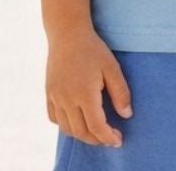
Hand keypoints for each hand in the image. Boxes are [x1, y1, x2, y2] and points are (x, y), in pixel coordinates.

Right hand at [46, 30, 132, 146]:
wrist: (67, 34)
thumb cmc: (93, 49)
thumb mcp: (112, 68)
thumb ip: (120, 93)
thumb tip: (127, 115)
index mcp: (84, 94)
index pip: (96, 127)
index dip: (108, 138)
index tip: (118, 141)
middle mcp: (67, 99)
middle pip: (81, 131)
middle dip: (97, 139)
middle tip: (110, 137)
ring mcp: (55, 97)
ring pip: (66, 128)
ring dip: (82, 134)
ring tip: (96, 132)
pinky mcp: (48, 93)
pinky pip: (54, 118)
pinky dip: (65, 125)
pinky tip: (77, 121)